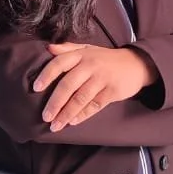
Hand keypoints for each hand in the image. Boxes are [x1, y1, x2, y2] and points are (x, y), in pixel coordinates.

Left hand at [33, 44, 158, 131]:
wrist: (136, 64)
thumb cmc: (106, 59)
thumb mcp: (88, 49)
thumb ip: (68, 48)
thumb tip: (47, 48)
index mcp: (81, 54)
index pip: (60, 63)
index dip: (47, 75)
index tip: (36, 88)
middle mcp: (91, 65)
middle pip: (68, 84)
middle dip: (55, 102)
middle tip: (45, 116)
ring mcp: (102, 79)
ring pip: (80, 98)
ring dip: (66, 113)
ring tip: (55, 125)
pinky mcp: (112, 91)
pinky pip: (94, 105)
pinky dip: (83, 114)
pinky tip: (73, 122)